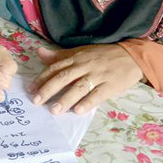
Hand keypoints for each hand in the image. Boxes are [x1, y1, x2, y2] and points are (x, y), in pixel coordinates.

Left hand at [29, 44, 144, 114]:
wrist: (131, 56)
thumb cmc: (103, 55)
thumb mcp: (81, 51)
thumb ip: (60, 55)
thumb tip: (39, 53)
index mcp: (76, 57)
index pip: (55, 68)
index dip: (42, 78)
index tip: (30, 89)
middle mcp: (84, 66)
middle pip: (63, 77)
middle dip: (48, 89)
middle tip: (36, 101)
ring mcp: (97, 75)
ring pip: (79, 87)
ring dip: (65, 99)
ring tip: (54, 110)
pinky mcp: (111, 85)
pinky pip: (97, 94)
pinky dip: (88, 102)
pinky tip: (78, 111)